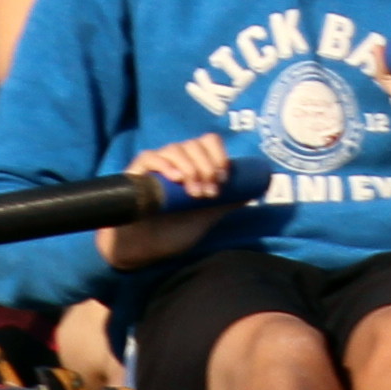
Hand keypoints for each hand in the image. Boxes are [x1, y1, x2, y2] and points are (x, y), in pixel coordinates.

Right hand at [102, 134, 232, 267]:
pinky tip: (175, 179)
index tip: (224, 178)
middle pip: (195, 144)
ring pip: (176, 149)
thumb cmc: (174, 231)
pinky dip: (165, 164)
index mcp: (193, 165)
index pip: (209, 141)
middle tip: (208, 193)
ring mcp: (155, 164)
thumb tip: (254, 191)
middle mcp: (175, 160)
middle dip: (207, 167)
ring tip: (194, 193)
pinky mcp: (137, 173)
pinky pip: (150, 157)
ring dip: (190, 168)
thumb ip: (227, 202)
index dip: (219, 155)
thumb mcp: (206, 215)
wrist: (146, 248)